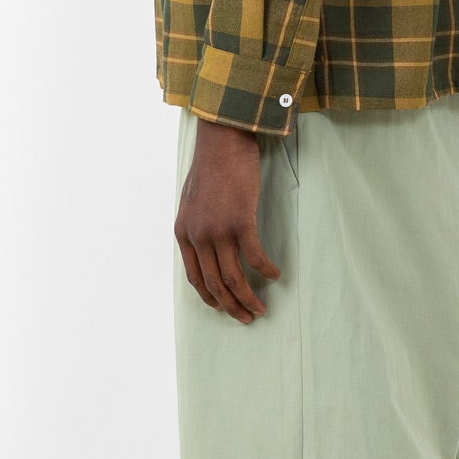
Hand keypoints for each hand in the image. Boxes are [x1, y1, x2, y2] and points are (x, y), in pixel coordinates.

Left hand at [175, 119, 280, 322]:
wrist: (222, 141)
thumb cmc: (211, 167)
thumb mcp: (191, 201)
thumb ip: (197, 226)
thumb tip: (208, 246)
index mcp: (183, 233)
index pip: (195, 278)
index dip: (210, 298)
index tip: (224, 308)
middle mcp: (198, 236)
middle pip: (214, 284)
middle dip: (231, 306)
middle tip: (247, 317)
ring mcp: (218, 230)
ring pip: (234, 277)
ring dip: (248, 298)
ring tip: (261, 308)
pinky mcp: (241, 221)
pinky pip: (255, 257)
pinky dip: (265, 270)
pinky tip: (275, 274)